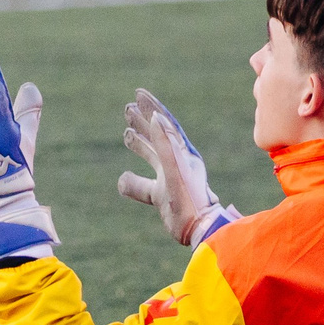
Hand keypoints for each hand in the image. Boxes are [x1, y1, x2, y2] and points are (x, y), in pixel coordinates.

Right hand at [119, 89, 240, 245]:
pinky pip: (145, 184)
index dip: (153, 108)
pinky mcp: (164, 196)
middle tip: (128, 108)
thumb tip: (156, 116)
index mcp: (183, 154)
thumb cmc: (190, 200)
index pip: (165, 124)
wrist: (201, 230)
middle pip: (158, 137)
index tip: (139, 93)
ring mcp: (170, 180)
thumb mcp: (176, 169)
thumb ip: (166, 144)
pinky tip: (121, 178)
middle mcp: (177, 164)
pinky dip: (132, 179)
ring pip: (152, 156)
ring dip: (140, 143)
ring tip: (126, 132)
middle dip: (144, 122)